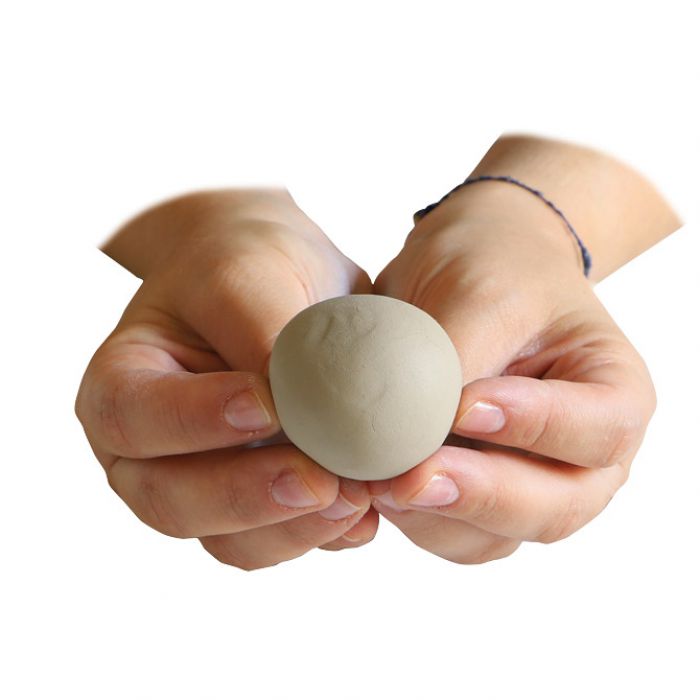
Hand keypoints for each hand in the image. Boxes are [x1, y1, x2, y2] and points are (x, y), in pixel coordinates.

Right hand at [75, 188, 377, 569]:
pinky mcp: (259, 505)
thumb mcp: (245, 273)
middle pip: (171, 500)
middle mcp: (151, 450)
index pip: (133, 416)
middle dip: (246, 496)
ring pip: (229, 540)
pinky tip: (363, 515)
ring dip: (292, 528)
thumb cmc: (246, 267)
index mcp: (123, 383)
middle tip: (317, 480)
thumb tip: (297, 410)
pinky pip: (280, 539)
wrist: (286, 281)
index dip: (194, 421)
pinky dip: (322, 533)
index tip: (265, 405)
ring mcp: (204, 485)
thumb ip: (259, 333)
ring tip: (355, 497)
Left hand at [370, 181, 656, 563]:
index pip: (599, 428)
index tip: (466, 408)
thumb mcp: (484, 293)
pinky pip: (451, 534)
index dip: (535, 427)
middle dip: (480, 496)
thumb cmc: (495, 268)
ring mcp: (530, 485)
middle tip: (413, 478)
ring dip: (435, 518)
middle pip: (555, 507)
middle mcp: (582, 455)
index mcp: (614, 392)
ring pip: (496, 535)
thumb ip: (458, 362)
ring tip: (378, 484)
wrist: (469, 270)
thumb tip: (410, 434)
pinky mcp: (476, 499)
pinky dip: (413, 521)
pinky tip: (374, 489)